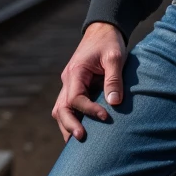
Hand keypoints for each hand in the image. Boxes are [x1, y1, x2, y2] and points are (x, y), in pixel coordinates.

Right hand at [52, 23, 127, 143]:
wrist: (103, 30)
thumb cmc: (109, 42)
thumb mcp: (115, 57)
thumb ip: (114, 79)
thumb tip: (114, 103)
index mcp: (75, 72)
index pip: (75, 98)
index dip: (89, 109)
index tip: (106, 116)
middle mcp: (68, 80)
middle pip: (60, 108)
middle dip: (70, 125)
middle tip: (82, 138)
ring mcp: (70, 84)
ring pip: (61, 110)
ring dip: (68, 126)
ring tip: (78, 145)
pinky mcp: (76, 88)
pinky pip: (69, 107)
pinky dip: (72, 120)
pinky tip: (82, 134)